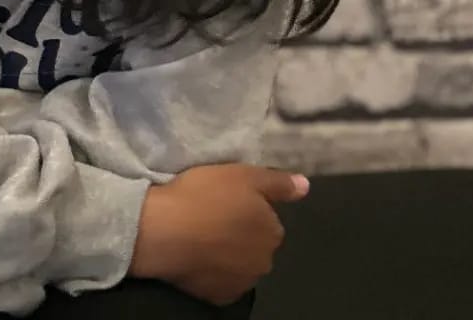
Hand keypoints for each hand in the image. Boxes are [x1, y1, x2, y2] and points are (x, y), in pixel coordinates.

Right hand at [129, 163, 308, 305]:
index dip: (247, 210)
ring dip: (228, 254)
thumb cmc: (205, 196)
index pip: (268, 221)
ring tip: (202, 235)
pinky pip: (221, 281)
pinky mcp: (220, 297)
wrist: (166, 230)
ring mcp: (242, 283)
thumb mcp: (243, 175)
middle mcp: (264, 262)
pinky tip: (197, 255)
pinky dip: (213, 271)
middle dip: (241, 234)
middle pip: (256, 245)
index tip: (226, 201)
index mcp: (272, 231)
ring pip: (240, 265)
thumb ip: (278, 182)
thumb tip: (305, 186)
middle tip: (213, 216)